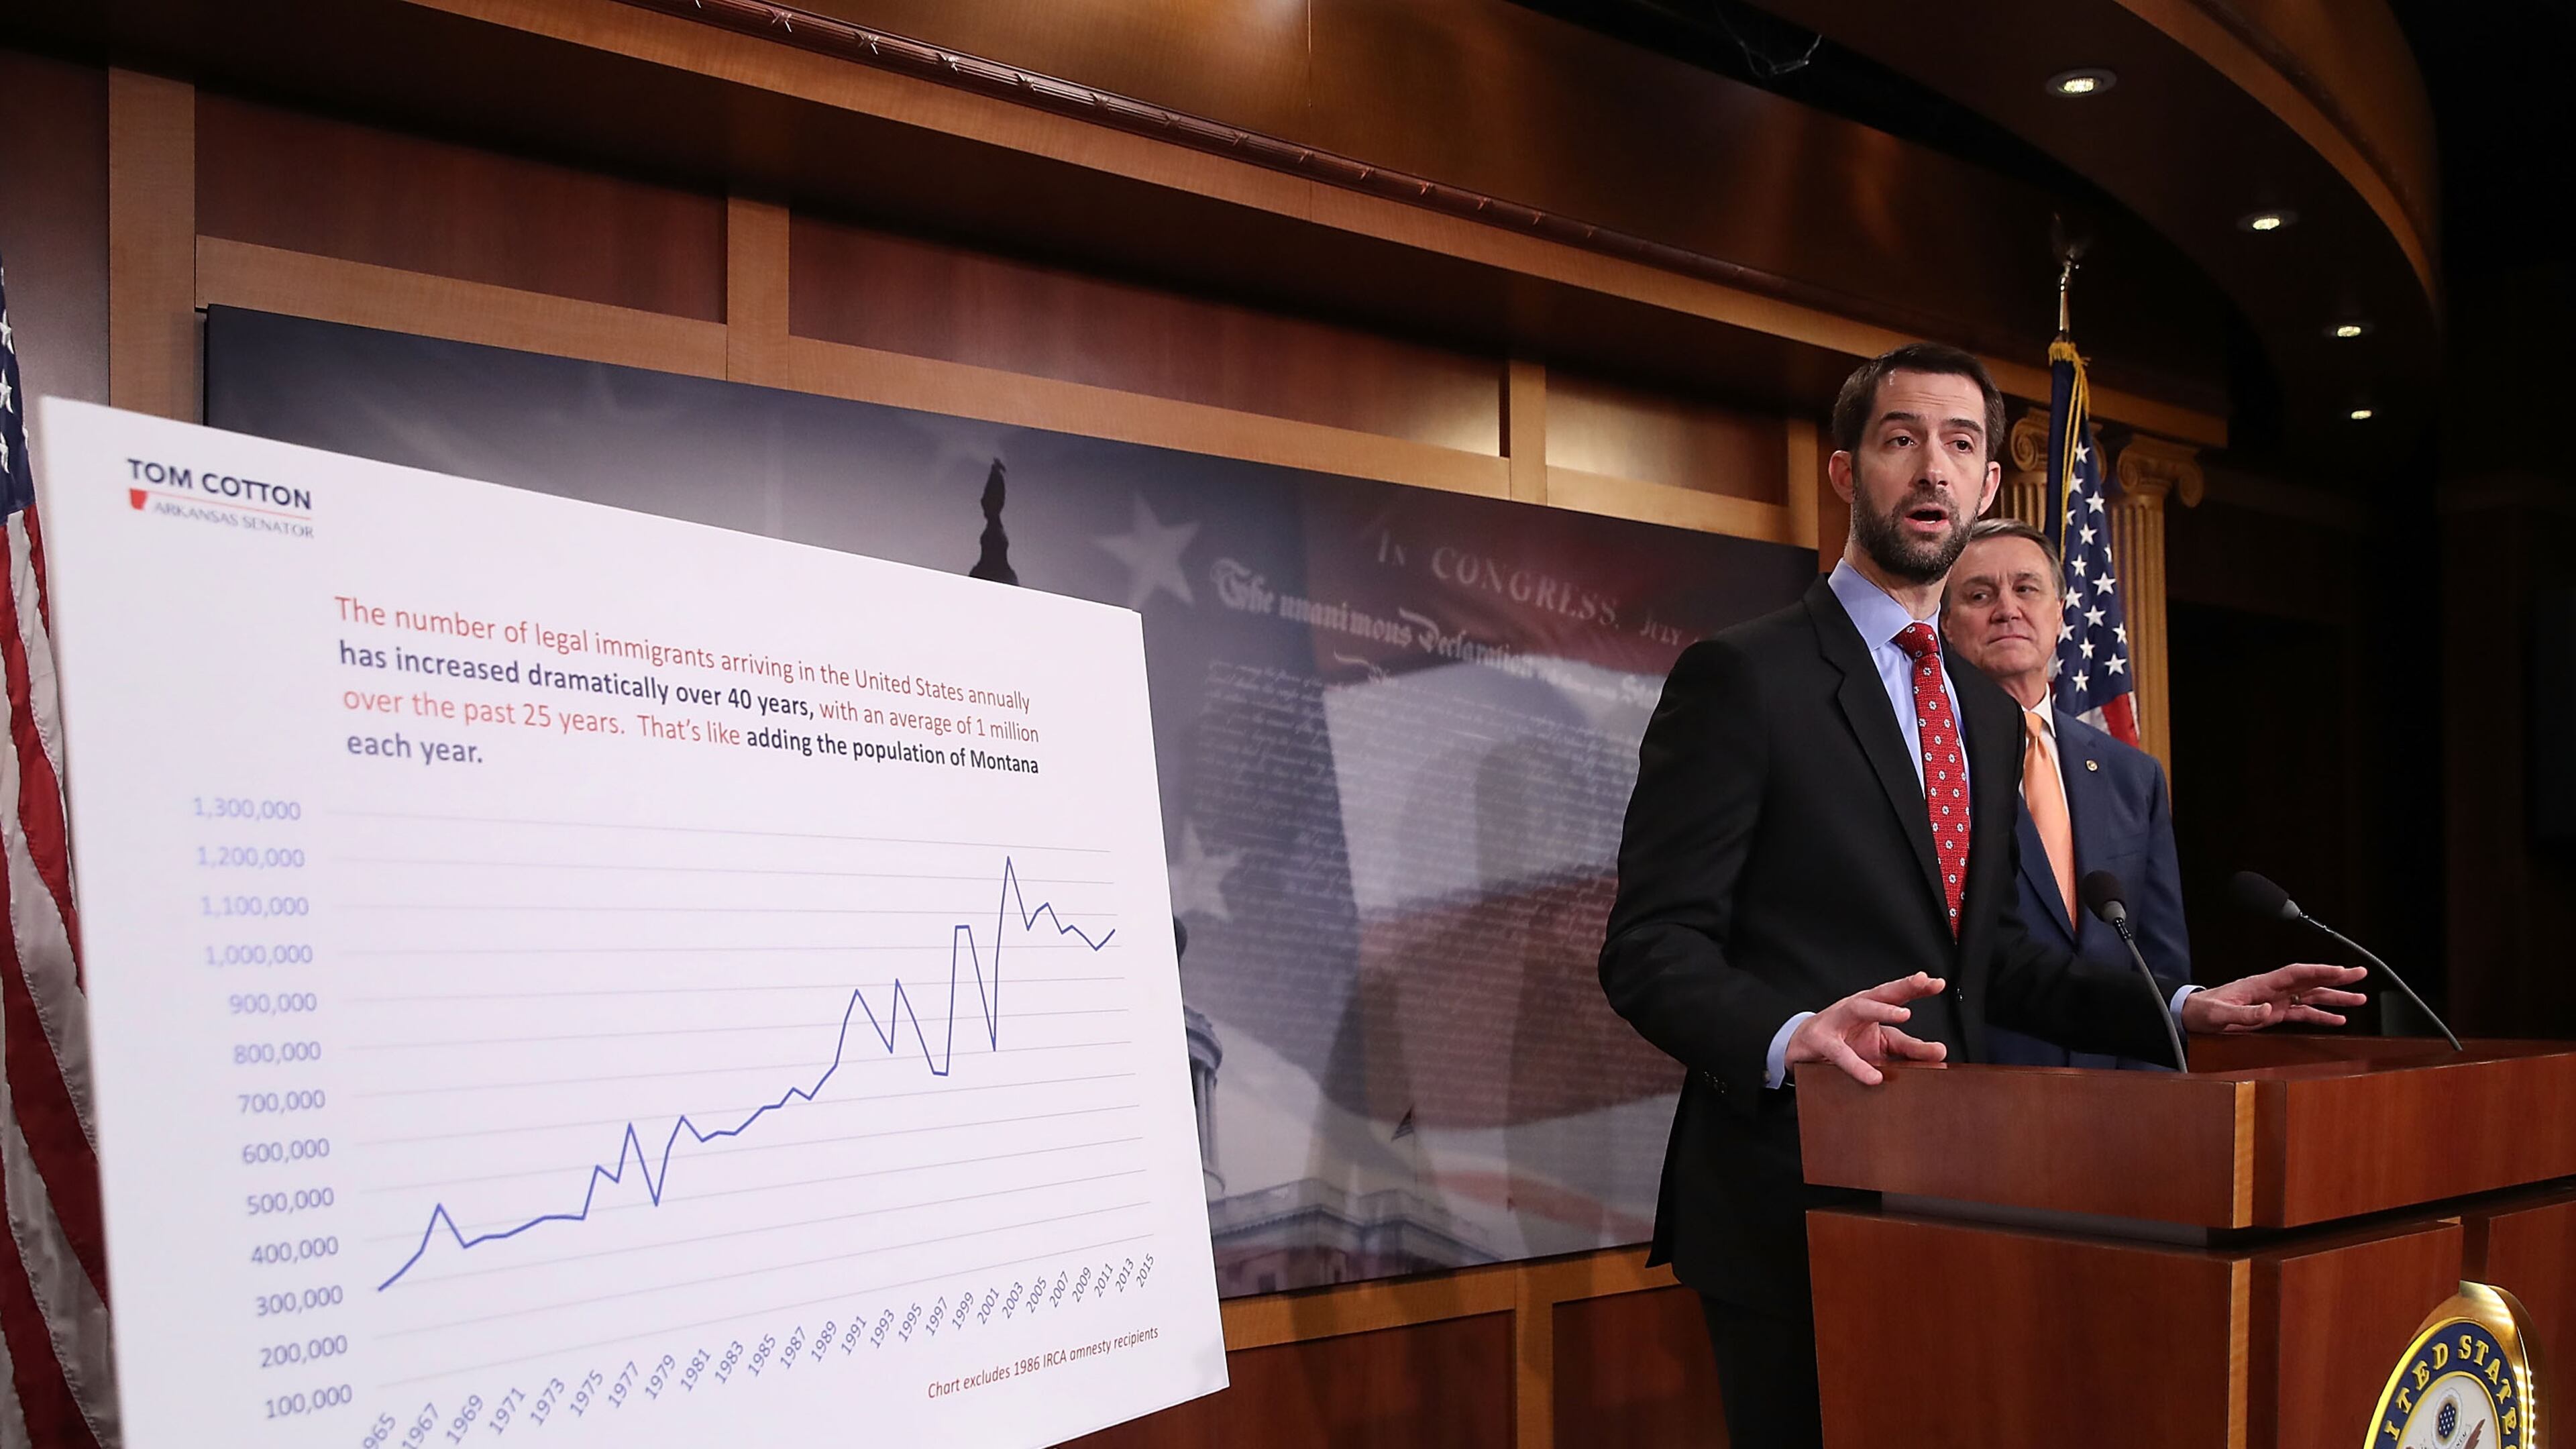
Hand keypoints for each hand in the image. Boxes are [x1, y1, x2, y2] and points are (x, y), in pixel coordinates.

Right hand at [1786, 972, 1950, 1085]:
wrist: (1800, 1048)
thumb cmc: (1844, 1043)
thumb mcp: (1880, 1046)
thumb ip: (1909, 1049)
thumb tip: (1941, 1051)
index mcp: (1871, 1007)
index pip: (1897, 994)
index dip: (1917, 988)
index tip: (1938, 983)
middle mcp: (1855, 1008)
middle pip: (1881, 992)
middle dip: (1903, 986)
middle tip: (1923, 982)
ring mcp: (1836, 1021)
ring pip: (1859, 1009)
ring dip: (1881, 1009)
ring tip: (1904, 1015)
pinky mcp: (1821, 1041)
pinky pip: (1841, 1053)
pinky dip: (1857, 1065)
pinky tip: (1874, 1076)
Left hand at [2179, 962, 2367, 1033]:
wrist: (2193, 1015)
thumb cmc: (2204, 1011)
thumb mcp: (2220, 1014)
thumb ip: (2244, 1013)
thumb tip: (2269, 1011)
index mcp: (2261, 983)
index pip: (2296, 974)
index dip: (2318, 971)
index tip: (2340, 970)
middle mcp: (2272, 989)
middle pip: (2309, 980)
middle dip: (2335, 977)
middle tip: (2361, 974)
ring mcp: (2275, 1000)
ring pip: (2311, 996)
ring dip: (2335, 997)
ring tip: (2360, 999)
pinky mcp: (2274, 1013)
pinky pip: (2302, 1013)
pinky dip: (2321, 1016)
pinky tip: (2339, 1020)